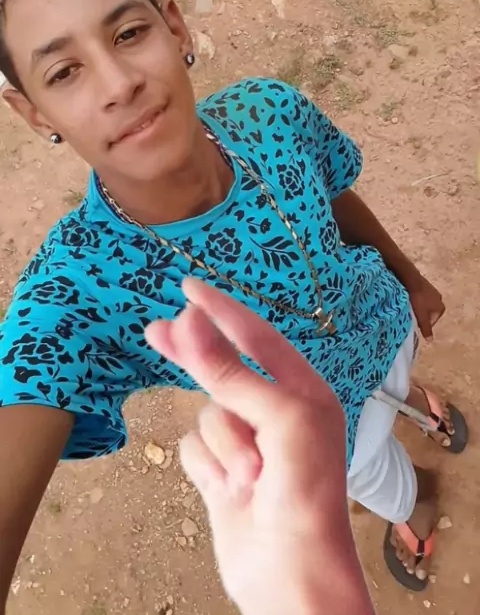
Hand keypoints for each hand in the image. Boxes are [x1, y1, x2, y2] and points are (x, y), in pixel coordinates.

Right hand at [146, 279, 373, 614]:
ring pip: (207, 415)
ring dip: (224, 444)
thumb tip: (190, 319)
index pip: (256, 337)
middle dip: (195, 356)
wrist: (293, 576)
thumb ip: (229, 370)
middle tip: (156, 331)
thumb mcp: (277, 418)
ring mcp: (248, 444)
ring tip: (250, 476)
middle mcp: (277, 412)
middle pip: (222, 369)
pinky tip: (231, 491)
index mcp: (303, 391)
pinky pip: (195, 449)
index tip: (188, 287)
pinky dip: (210, 468)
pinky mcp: (224, 474)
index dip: (222, 310)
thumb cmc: (305, 491)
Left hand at [407, 275, 444, 340]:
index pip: (432, 321)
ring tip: (408, 306)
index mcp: (441, 307)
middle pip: (428, 312)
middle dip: (420, 314)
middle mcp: (439, 298)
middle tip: (410, 315)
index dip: (423, 324)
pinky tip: (407, 298)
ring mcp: (432, 290)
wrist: (411, 279)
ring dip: (417, 306)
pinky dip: (415, 298)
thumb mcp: (421, 317)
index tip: (414, 323)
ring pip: (424, 303)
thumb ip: (426, 329)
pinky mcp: (423, 283)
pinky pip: (419, 295)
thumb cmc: (418, 300)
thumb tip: (430, 340)